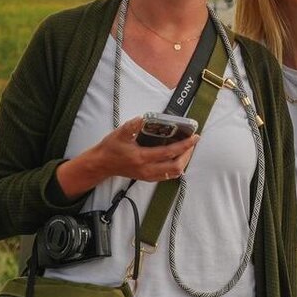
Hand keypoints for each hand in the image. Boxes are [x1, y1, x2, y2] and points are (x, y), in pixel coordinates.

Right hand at [56, 116, 198, 197]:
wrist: (102, 164)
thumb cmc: (111, 148)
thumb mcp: (120, 133)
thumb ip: (132, 126)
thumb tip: (143, 119)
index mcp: (142, 158)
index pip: (169, 153)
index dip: (184, 145)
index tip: (195, 137)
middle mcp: (147, 169)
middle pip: (175, 167)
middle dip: (187, 155)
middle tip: (192, 143)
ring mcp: (147, 175)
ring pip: (173, 174)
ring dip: (183, 162)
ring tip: (187, 149)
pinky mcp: (147, 178)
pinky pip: (166, 176)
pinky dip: (175, 167)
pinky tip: (177, 158)